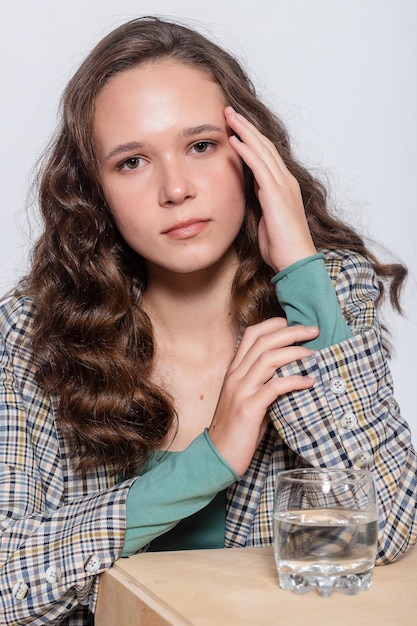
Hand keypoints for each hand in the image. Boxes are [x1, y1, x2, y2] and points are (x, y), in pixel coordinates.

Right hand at [208, 318, 317, 474]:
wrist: (218, 455)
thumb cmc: (238, 428)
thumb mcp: (249, 398)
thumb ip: (264, 382)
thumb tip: (294, 371)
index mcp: (234, 370)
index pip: (251, 334)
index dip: (274, 324)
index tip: (295, 324)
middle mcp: (235, 376)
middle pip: (263, 342)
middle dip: (291, 332)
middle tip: (314, 331)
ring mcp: (240, 391)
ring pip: (268, 359)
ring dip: (294, 352)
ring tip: (314, 354)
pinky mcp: (248, 409)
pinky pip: (274, 387)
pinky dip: (294, 381)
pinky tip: (309, 382)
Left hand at [225, 106, 316, 272]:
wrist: (295, 261)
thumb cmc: (281, 246)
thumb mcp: (266, 219)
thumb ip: (260, 202)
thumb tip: (250, 191)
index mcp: (283, 187)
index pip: (266, 155)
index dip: (251, 138)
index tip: (235, 126)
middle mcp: (285, 181)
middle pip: (265, 145)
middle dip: (246, 126)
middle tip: (229, 110)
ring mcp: (282, 186)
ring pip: (262, 150)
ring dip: (244, 131)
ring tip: (229, 116)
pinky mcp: (276, 194)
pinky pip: (259, 167)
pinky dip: (246, 151)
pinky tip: (234, 140)